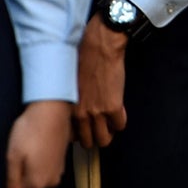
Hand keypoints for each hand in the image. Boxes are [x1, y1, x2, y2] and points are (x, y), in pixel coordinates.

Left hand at [5, 99, 71, 187]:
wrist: (52, 109)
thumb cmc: (30, 131)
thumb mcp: (13, 155)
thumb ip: (12, 181)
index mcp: (37, 183)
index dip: (11, 181)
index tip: (10, 164)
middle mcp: (51, 181)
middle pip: (30, 187)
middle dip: (22, 175)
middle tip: (18, 154)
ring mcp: (59, 171)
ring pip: (39, 177)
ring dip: (32, 167)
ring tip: (28, 148)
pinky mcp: (63, 160)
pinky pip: (47, 168)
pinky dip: (41, 161)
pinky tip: (37, 146)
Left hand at [74, 18, 128, 148]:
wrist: (100, 45)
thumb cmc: (83, 56)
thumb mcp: (68, 83)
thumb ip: (71, 101)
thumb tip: (74, 111)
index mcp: (67, 107)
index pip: (70, 136)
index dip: (79, 133)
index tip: (83, 129)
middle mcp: (80, 113)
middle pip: (87, 141)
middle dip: (93, 136)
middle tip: (98, 128)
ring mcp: (97, 112)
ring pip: (104, 139)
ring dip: (108, 133)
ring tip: (109, 124)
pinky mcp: (114, 107)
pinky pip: (120, 125)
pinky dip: (120, 121)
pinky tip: (118, 112)